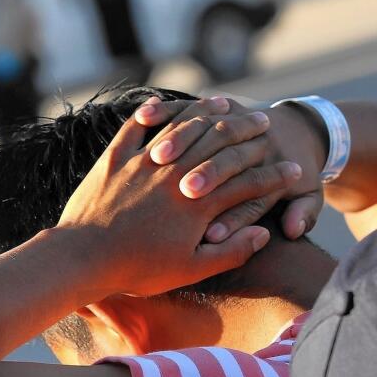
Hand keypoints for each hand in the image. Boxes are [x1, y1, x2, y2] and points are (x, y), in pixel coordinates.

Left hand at [55, 103, 301, 297]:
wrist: (81, 259)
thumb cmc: (136, 271)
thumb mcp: (189, 270)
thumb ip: (230, 250)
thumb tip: (264, 233)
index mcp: (198, 205)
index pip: (249, 185)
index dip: (276, 178)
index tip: (295, 171)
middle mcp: (175, 175)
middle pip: (222, 145)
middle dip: (251, 134)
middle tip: (269, 125)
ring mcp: (143, 162)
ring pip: (183, 127)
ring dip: (210, 114)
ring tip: (230, 106)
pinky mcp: (114, 158)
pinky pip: (136, 126)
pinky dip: (154, 113)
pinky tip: (165, 105)